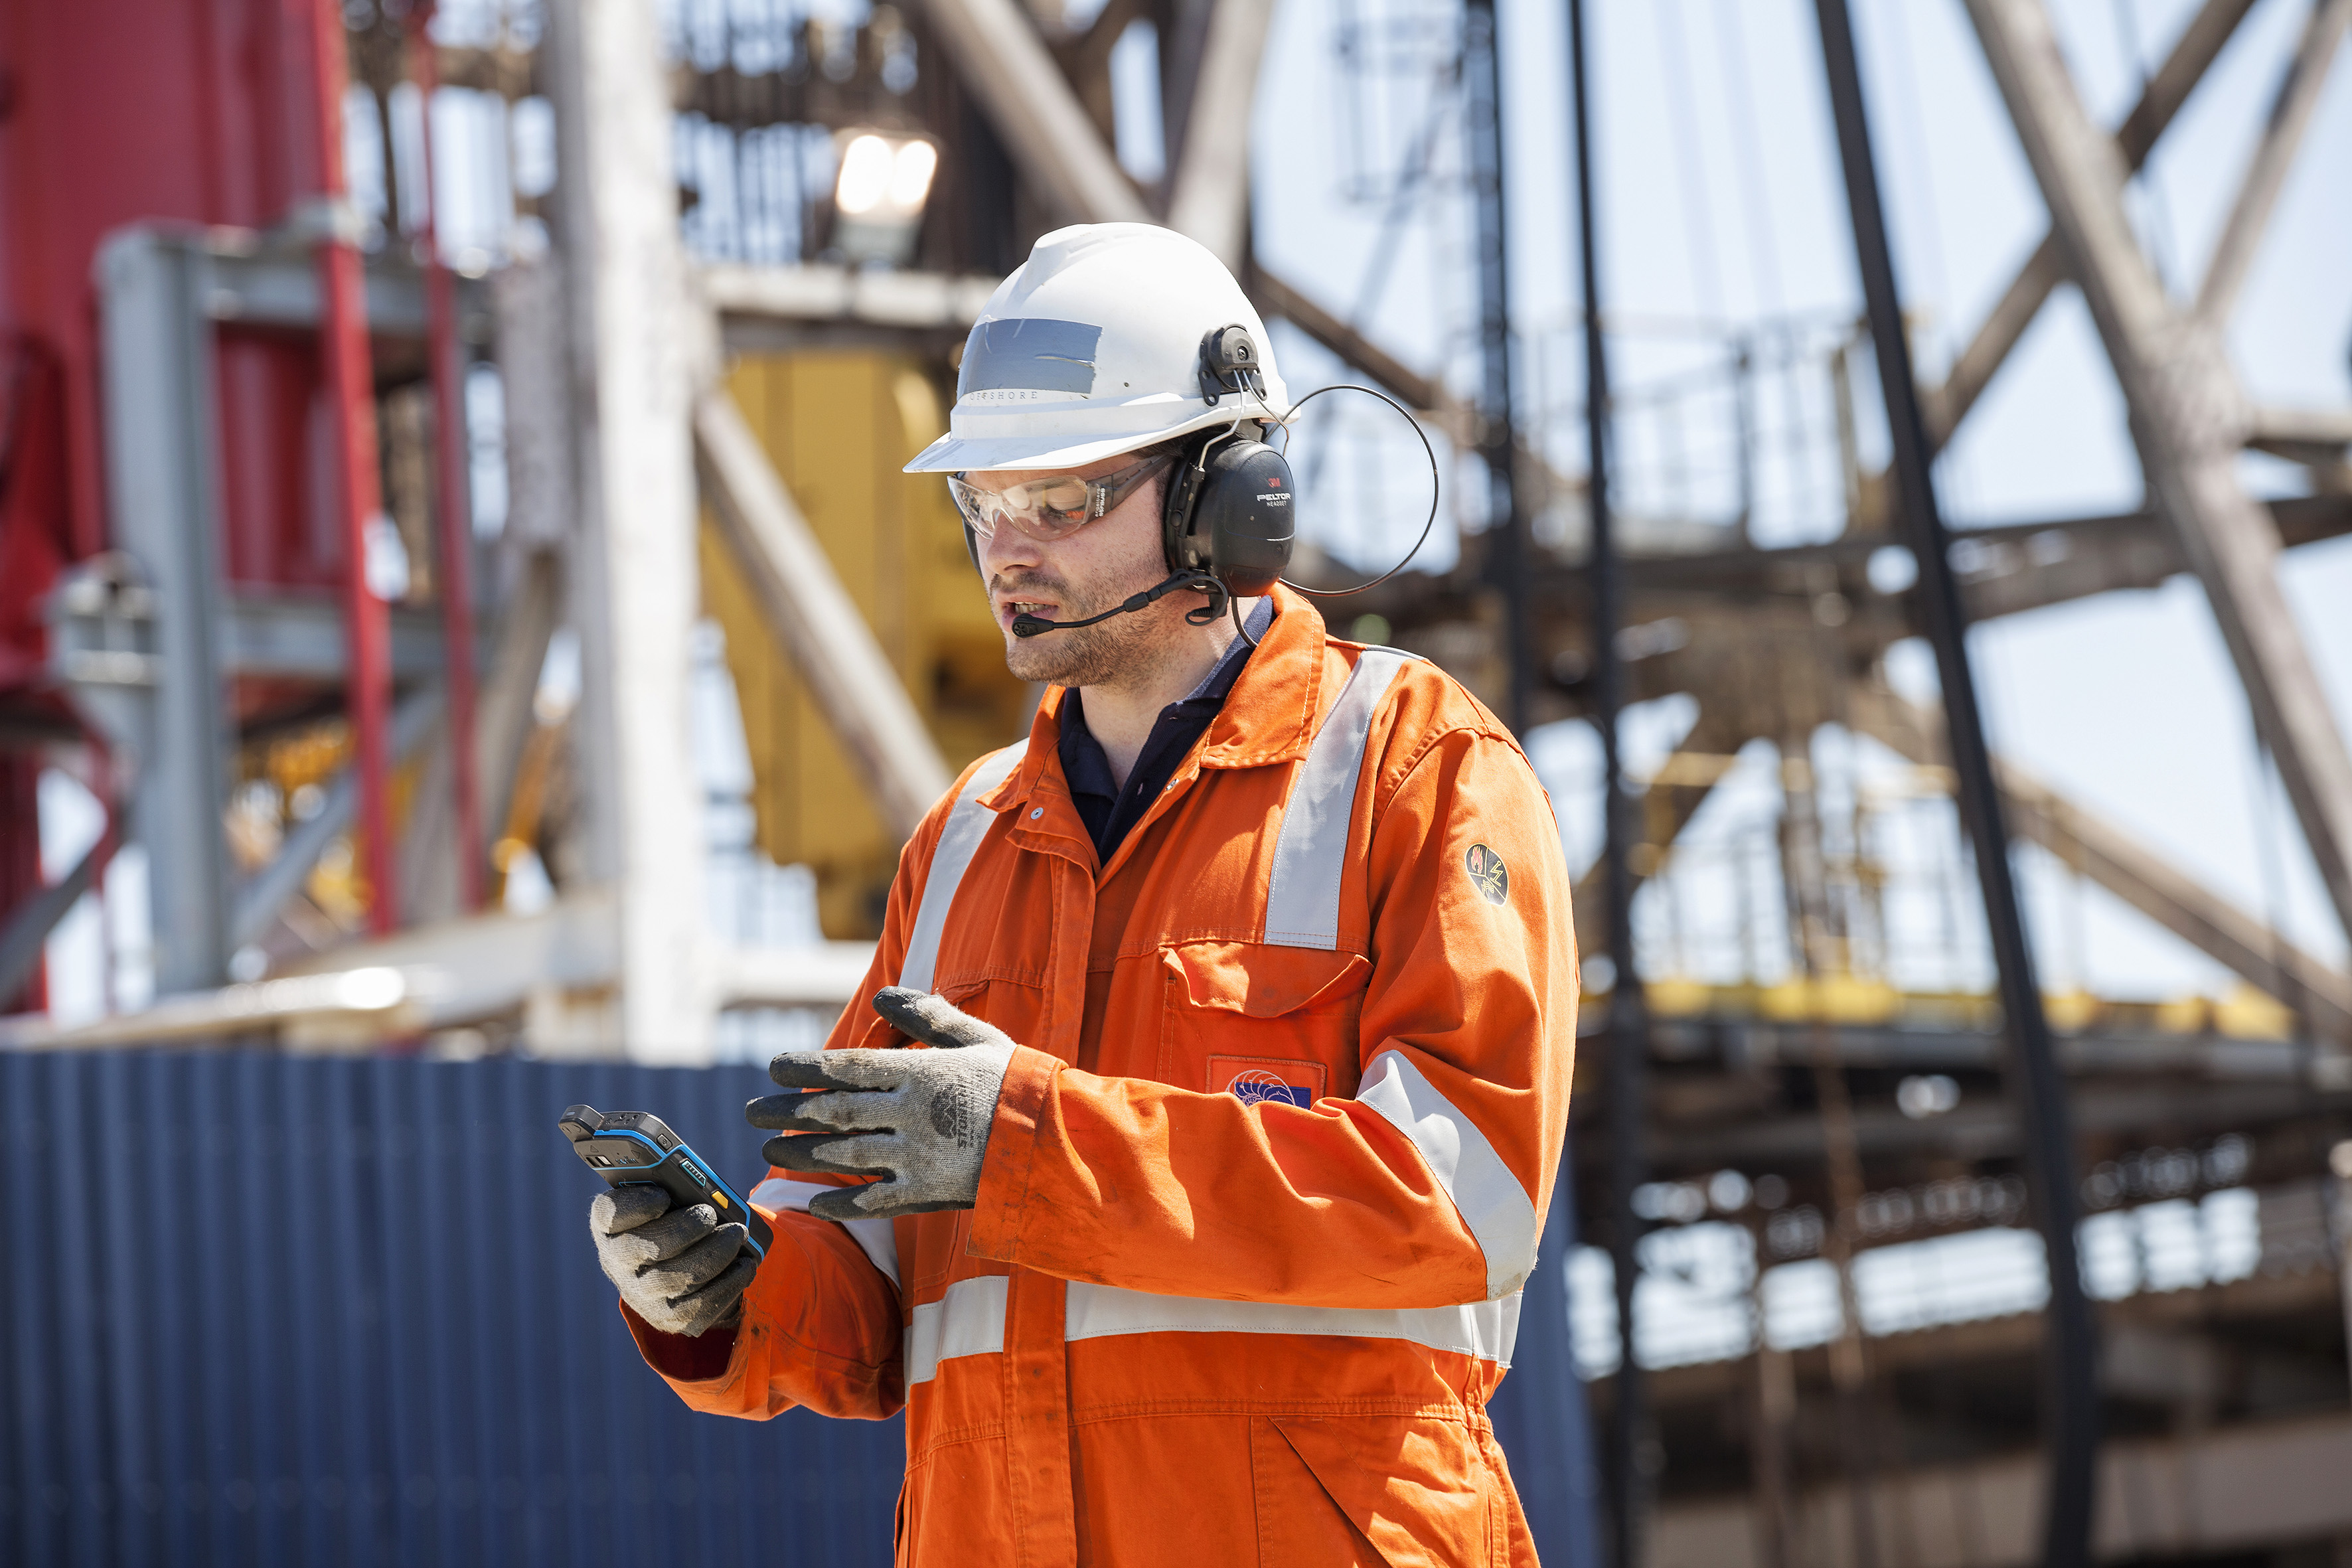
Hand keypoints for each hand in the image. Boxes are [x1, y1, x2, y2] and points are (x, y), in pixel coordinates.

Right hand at [589, 1184, 755, 1337]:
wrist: (678, 1262)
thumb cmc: (673, 1217)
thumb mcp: (668, 1195)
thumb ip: (675, 1185)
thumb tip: (704, 1189)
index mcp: (611, 1224)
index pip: (608, 1214)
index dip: (635, 1206)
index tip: (663, 1196)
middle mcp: (617, 1262)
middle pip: (645, 1248)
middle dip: (684, 1229)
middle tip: (710, 1214)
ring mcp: (640, 1294)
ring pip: (675, 1280)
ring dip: (713, 1254)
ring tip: (737, 1234)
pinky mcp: (666, 1317)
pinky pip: (696, 1308)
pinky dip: (727, 1284)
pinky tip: (745, 1264)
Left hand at [745, 987, 1017, 1220]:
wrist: (1056, 1142)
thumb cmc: (1015, 1083)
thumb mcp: (977, 1038)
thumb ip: (929, 1017)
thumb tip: (883, 995)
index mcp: (918, 1072)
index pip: (846, 1068)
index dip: (804, 1068)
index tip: (773, 1069)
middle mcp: (908, 1113)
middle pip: (833, 1111)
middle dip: (787, 1111)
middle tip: (752, 1112)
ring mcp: (914, 1156)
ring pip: (843, 1154)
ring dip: (800, 1153)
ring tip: (770, 1150)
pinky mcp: (926, 1192)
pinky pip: (871, 1200)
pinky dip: (839, 1203)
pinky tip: (813, 1203)